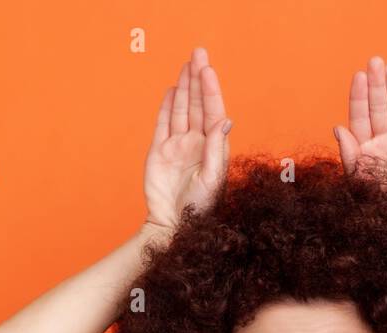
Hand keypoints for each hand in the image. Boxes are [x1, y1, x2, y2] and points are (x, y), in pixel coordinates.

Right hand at [143, 47, 232, 231]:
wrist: (172, 225)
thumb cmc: (198, 208)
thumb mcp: (212, 179)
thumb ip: (217, 149)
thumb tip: (225, 120)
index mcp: (213, 148)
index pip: (214, 111)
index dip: (211, 89)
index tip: (207, 69)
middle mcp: (197, 143)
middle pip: (199, 104)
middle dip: (198, 79)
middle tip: (198, 52)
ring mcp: (178, 146)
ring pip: (182, 109)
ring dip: (185, 87)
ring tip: (186, 64)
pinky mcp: (160, 151)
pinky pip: (164, 123)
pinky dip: (169, 106)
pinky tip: (173, 91)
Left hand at [334, 55, 386, 191]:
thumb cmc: (380, 212)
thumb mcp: (359, 184)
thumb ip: (350, 156)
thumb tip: (338, 128)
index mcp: (365, 154)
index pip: (360, 119)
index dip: (359, 97)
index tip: (358, 76)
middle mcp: (384, 147)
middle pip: (379, 111)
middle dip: (377, 87)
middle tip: (375, 61)